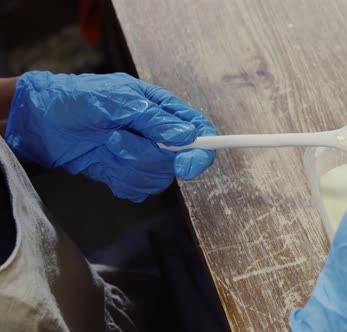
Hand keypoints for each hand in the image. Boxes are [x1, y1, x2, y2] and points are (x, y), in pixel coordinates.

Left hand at [6, 71, 215, 201]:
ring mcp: (144, 156)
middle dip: (143, 156)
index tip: (186, 166)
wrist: (42, 121)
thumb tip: (188, 136)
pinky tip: (102, 163)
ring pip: (156, 179)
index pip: (200, 132)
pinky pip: (137, 190)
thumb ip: (154, 120)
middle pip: (176, 162)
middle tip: (114, 138)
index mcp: (164, 110)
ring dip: (125, 166)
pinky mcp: (127, 174)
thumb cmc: (78, 99)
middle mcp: (160, 135)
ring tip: (104, 146)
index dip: (201, 153)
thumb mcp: (116, 101)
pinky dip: (118, 180)